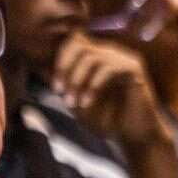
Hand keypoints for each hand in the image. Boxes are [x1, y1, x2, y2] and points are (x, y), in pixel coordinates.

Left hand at [53, 33, 168, 146]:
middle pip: (80, 43)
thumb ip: (64, 84)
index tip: (55, 86)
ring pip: (91, 56)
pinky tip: (87, 102)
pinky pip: (107, 68)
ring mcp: (125, 58)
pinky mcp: (134, 69)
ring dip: (76, 80)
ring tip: (72, 102)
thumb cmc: (108, 119)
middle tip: (60, 92)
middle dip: (65, 67)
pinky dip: (92, 86)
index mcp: (100, 56)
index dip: (60, 59)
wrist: (135, 135)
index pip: (74, 42)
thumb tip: (42, 69)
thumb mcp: (77, 100)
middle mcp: (113, 53)